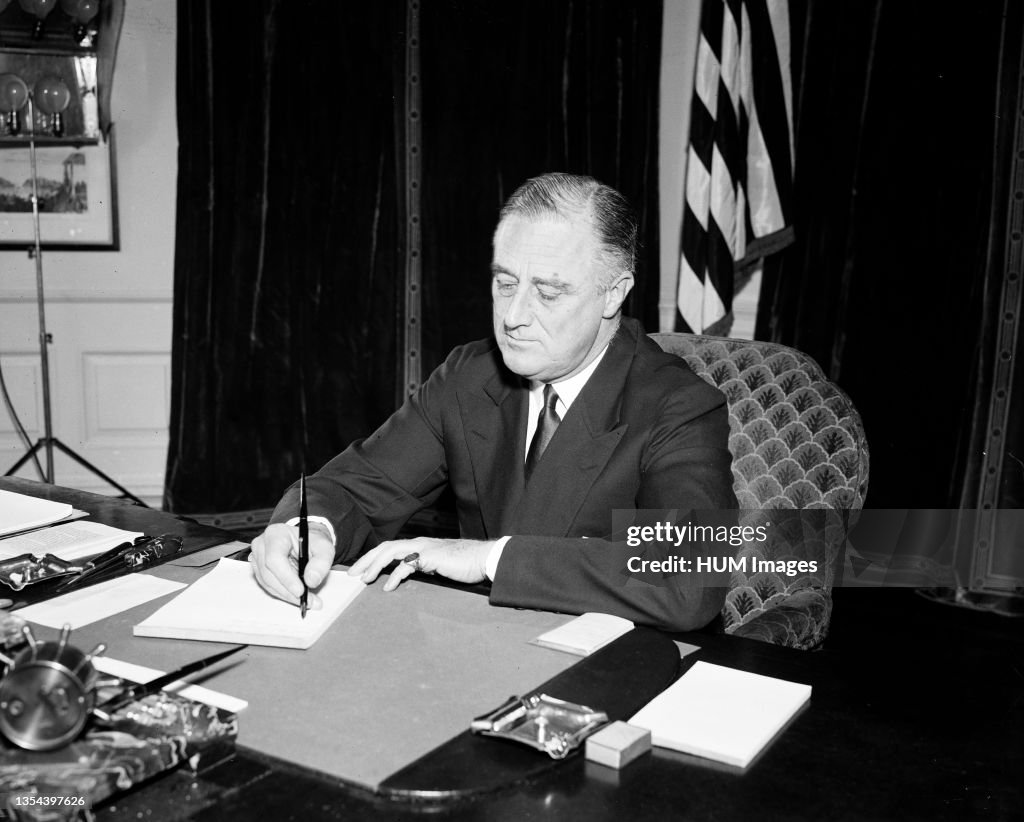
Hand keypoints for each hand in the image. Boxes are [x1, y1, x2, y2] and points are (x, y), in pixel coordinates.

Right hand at [249, 522, 334, 608]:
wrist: (305, 542)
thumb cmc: (312, 542)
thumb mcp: (324, 547)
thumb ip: (321, 562)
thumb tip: (311, 581)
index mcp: (275, 533)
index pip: (274, 558)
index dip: (286, 577)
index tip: (300, 591)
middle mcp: (261, 545)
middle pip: (269, 573)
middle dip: (289, 591)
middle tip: (309, 601)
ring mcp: (257, 558)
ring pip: (267, 583)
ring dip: (287, 595)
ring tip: (308, 600)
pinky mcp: (259, 569)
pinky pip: (268, 586)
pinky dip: (283, 593)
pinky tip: (297, 596)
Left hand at [348, 537, 493, 591]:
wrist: (483, 558)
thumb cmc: (464, 563)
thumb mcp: (437, 566)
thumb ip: (422, 567)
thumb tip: (406, 576)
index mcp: (418, 546)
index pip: (389, 547)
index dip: (373, 557)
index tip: (360, 570)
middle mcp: (418, 543)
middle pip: (385, 547)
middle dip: (367, 559)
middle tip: (353, 574)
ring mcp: (424, 548)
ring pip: (391, 551)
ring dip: (375, 565)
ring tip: (365, 579)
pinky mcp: (431, 557)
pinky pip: (407, 565)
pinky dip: (395, 575)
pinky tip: (389, 587)